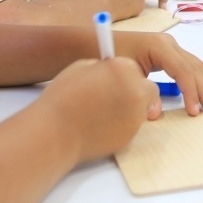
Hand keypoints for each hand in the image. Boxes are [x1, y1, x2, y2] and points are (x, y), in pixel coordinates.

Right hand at [39, 58, 157, 162]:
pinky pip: (133, 125)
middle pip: (147, 89)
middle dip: (134, 92)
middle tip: (112, 97)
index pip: (135, 69)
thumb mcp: (81, 68)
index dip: (124, 76)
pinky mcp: (132, 135)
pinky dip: (124, 124)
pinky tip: (103, 124)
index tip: (114, 81)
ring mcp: (136, 114)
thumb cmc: (63, 99)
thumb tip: (112, 72)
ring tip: (103, 112)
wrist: (56, 132)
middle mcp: (135, 90)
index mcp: (123, 68)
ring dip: (130, 108)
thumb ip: (104, 68)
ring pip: (142, 109)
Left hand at [114, 32, 202, 116]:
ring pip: (195, 66)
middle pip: (195, 67)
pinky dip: (197, 81)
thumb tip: (156, 114)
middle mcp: (169, 44)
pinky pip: (187, 67)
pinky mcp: (166, 54)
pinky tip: (202, 95)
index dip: (191, 92)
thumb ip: (143, 94)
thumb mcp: (125, 75)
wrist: (91, 42)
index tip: (194, 113)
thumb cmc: (106, 56)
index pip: (184, 71)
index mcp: (160, 46)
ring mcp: (169, 47)